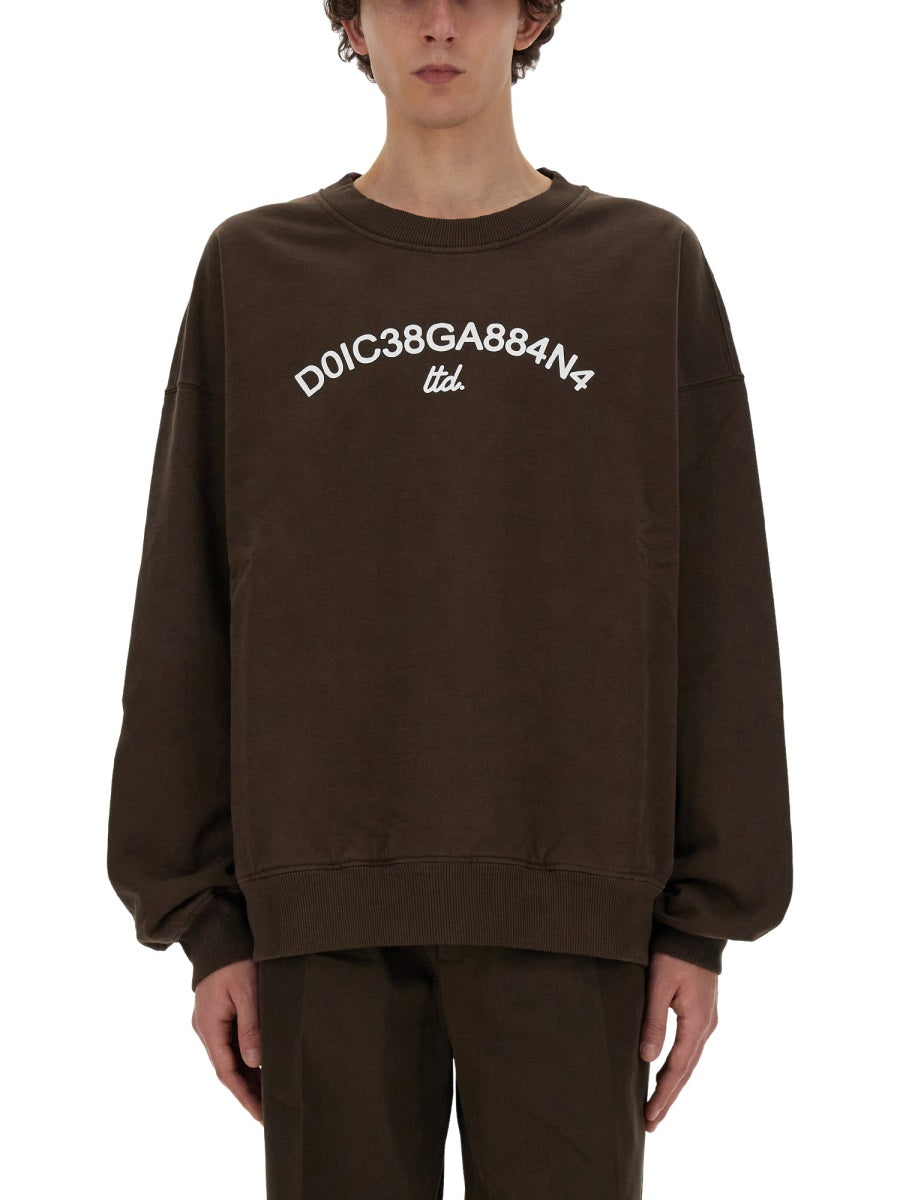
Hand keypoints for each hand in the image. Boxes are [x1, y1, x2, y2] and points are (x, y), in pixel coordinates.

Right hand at [191, 958, 261, 1122]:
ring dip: (247, 1077)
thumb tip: (254, 1061)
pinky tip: (261, 1067)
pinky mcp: (218, 1014)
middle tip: (269, 1113)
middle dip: (247, 1092)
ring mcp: (210, 1022)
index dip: (244, 1095)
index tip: (261, 1114)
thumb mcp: (246, 991)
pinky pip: (231, 1044)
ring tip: (269, 1095)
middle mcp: (206, 1028)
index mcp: (209, 1026)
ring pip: (229, 1058)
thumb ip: (250, 1026)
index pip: (227, 1072)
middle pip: (227, 1069)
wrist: (218, 933)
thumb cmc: (234, 960)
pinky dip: (245, 1059)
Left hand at [639, 951, 717, 1131]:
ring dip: (672, 1084)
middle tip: (650, 1123)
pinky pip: (689, 1047)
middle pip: (685, 1071)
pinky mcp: (701, 1011)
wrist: (697, 930)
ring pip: (688, 1061)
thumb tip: (647, 1059)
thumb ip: (654, 1021)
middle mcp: (706, 1026)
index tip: (649, 1117)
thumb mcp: (660, 985)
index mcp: (697, 1023)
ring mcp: (706, 1020)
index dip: (663, 1095)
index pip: (677, 1069)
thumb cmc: (674, 953)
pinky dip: (677, 1065)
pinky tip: (667, 1072)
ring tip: (656, 1105)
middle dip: (668, 1098)